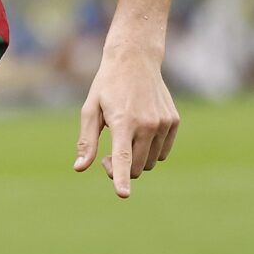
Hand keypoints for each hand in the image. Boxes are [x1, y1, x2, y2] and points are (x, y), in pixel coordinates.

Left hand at [74, 42, 179, 198]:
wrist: (135, 59)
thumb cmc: (107, 85)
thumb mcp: (90, 110)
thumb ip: (87, 141)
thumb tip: (79, 168)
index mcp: (123, 121)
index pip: (122, 156)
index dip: (120, 177)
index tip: (123, 194)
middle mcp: (146, 124)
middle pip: (135, 167)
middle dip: (120, 168)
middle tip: (105, 156)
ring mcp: (163, 123)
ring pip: (150, 162)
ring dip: (136, 160)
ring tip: (124, 140)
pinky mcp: (173, 121)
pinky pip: (162, 152)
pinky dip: (151, 151)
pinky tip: (140, 132)